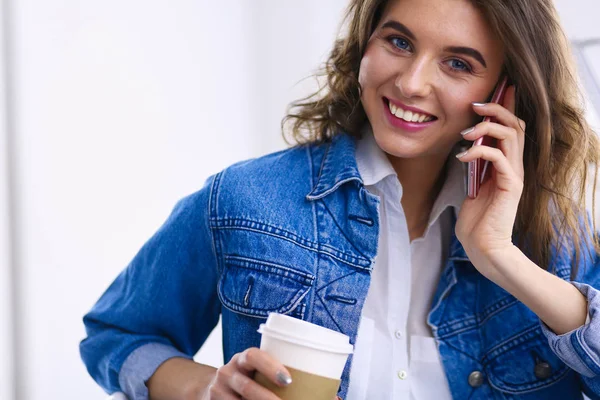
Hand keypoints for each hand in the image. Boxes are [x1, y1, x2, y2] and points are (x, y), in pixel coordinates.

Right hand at [202, 348, 288, 399]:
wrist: (212, 389)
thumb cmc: (250, 378)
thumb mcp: (259, 371)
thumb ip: (284, 378)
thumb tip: (334, 399)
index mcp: (242, 359)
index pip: (253, 356)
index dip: (270, 367)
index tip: (289, 380)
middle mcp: (227, 372)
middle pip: (247, 387)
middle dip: (268, 399)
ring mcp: (218, 391)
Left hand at [455, 85, 525, 274]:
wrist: (482, 246)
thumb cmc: (475, 220)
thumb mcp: (472, 185)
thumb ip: (474, 166)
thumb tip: (465, 148)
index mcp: (506, 164)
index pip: (511, 128)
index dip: (506, 107)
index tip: (494, 90)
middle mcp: (514, 166)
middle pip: (516, 124)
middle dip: (496, 109)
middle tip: (475, 105)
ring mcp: (514, 175)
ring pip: (511, 135)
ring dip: (487, 127)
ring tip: (467, 133)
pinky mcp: (511, 186)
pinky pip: (499, 158)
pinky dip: (479, 151)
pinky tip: (462, 157)